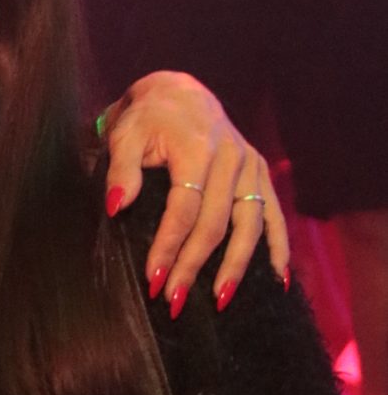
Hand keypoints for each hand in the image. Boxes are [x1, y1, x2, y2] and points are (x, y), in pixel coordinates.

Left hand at [103, 71, 288, 306]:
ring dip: (235, 266)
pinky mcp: (261, 173)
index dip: (169, 246)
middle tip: (174, 301)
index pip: (184, 209)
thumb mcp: (125, 135)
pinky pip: (274, 215)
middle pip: (215, 224)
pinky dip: (279, 247)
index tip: (154, 280)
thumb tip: (115, 207)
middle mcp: (231, 158)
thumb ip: (120, 170)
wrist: (178, 93)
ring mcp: (251, 167)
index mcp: (197, 148)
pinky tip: (278, 279)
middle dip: (195, 266)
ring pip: (249, 225)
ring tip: (220, 301)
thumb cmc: (146, 118)